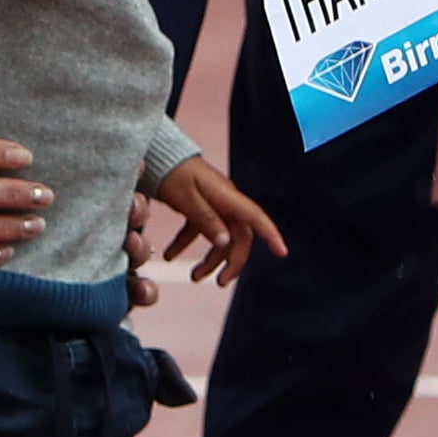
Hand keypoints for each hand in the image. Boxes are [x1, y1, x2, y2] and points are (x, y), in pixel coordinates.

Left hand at [149, 158, 287, 287]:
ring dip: (210, 260)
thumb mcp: (186, 197)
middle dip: (232, 262)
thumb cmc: (171, 171)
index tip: (282, 252)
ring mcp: (213, 204)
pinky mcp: (199, 206)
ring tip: (194, 277)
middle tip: (221, 282)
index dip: (270, 234)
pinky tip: (170, 256)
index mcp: (226, 196)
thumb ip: (205, 219)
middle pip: (239, 236)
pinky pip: (199, 230)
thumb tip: (225, 243)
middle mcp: (225, 201)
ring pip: (220, 238)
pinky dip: (186, 245)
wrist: (155, 153)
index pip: (255, 217)